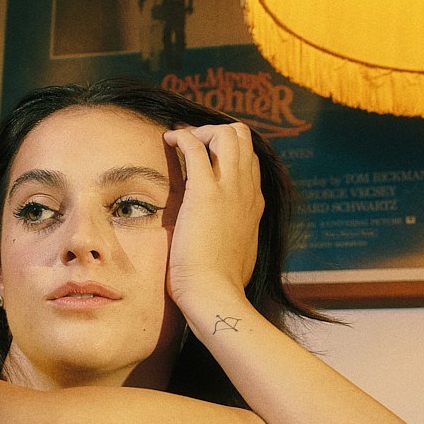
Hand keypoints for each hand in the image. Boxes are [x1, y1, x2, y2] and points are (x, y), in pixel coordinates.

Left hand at [162, 123, 263, 325]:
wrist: (214, 294)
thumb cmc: (220, 284)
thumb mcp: (238, 255)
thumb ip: (235, 239)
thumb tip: (225, 242)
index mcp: (254, 205)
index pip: (249, 161)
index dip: (226, 153)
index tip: (204, 158)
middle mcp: (248, 191)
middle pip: (244, 137)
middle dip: (216, 132)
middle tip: (192, 145)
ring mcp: (230, 189)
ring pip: (229, 132)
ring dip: (202, 130)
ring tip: (180, 141)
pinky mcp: (205, 192)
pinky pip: (196, 145)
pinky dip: (181, 135)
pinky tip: (168, 141)